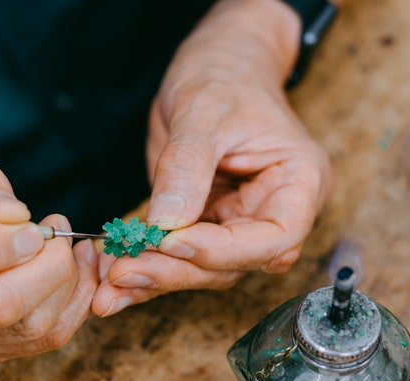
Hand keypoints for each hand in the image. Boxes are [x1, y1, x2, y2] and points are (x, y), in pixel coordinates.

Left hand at [93, 0, 332, 315]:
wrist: (215, 67)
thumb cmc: (223, 76)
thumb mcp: (203, 109)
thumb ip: (186, 166)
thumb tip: (165, 223)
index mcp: (299, 182)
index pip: (275, 237)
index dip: (224, 250)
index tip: (172, 240)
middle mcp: (273, 211)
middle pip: (234, 263)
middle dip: (177, 270)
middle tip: (124, 272)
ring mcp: (238, 221)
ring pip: (202, 268)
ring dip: (155, 276)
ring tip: (111, 283)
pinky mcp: (205, 224)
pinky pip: (178, 254)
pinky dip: (147, 265)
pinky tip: (114, 274)